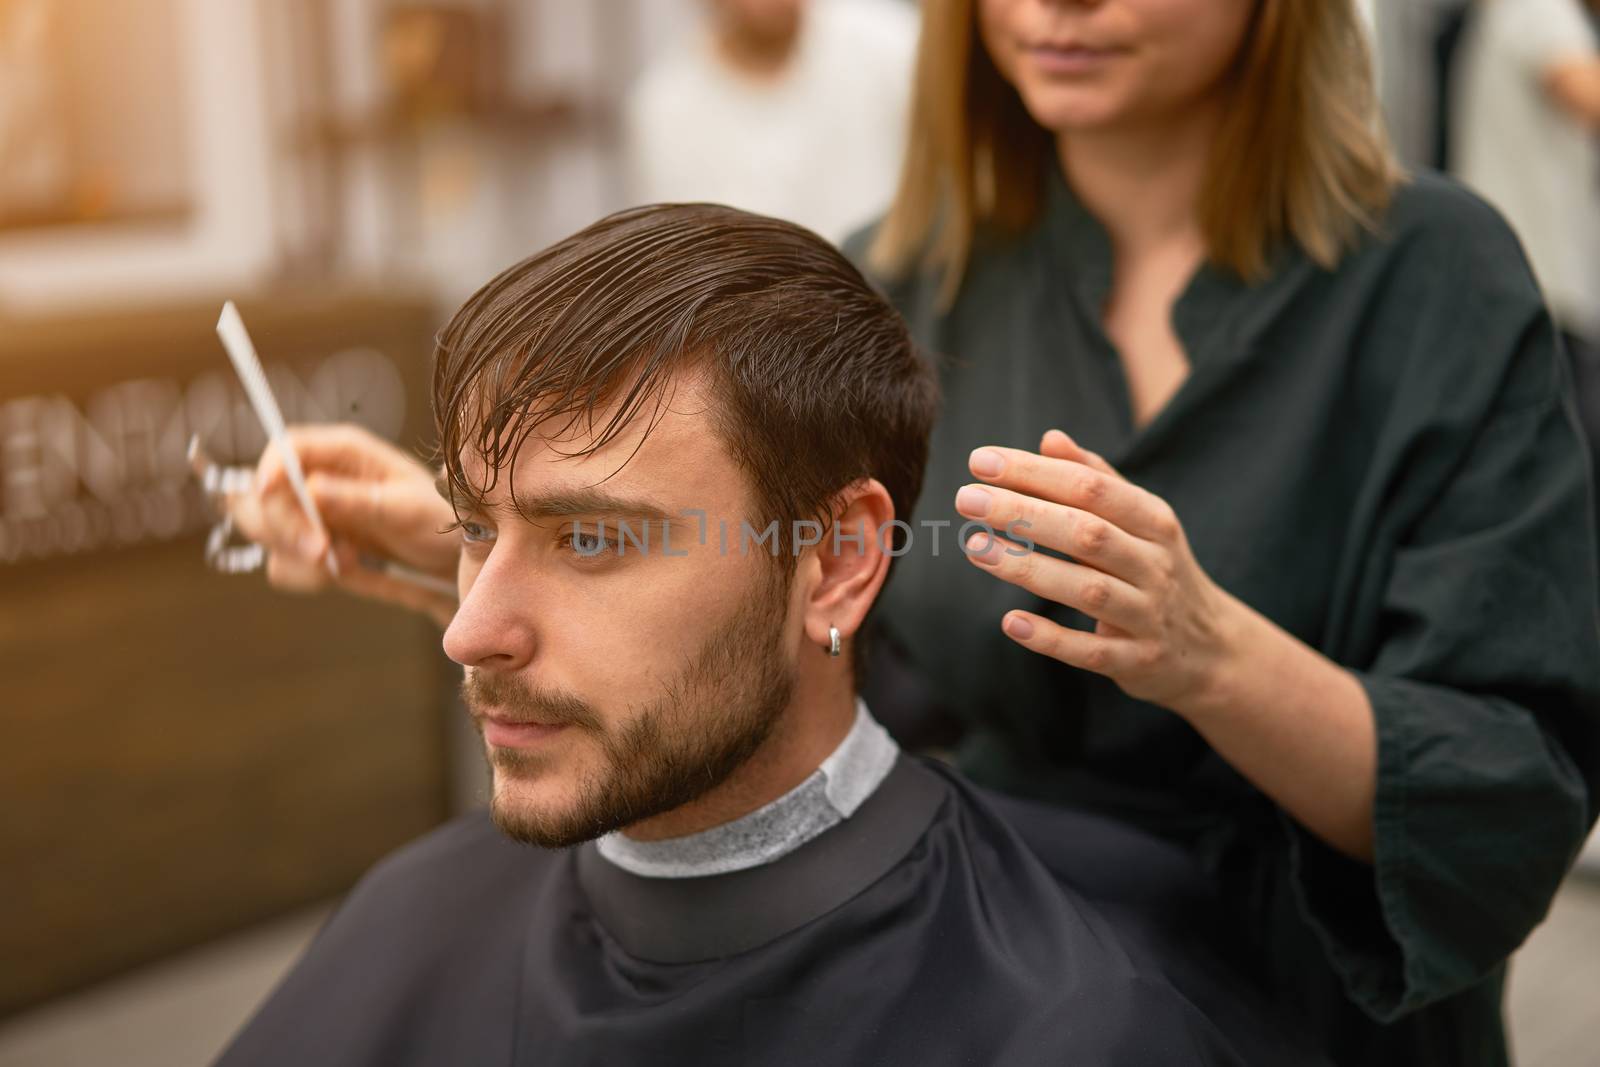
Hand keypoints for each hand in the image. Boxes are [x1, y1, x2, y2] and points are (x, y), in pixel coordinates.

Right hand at [212, 424, 460, 625]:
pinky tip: (344, 571)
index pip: (287, 446)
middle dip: (283, 524)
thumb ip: (358, 499)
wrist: (450, 561)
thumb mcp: (406, 508)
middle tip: (322, 550)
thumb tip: (311, 487)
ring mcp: (310, 517)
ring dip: (294, 553)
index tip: (267, 493)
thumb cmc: (438, 520)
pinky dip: (306, 575)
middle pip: (262, 492)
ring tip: (346, 559)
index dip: (270, 467)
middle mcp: (319, 479)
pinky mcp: (310, 550)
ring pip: (263, 531)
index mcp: (344, 453)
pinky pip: (282, 565)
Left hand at [954, 428, 1241, 716]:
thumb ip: (1097, 478)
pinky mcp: (1137, 660)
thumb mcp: (1141, 521)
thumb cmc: (1156, 570)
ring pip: (1087, 589)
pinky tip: (1010, 623)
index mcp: (1154, 521)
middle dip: (1023, 512)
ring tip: (975, 547)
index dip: (1035, 472)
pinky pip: (1090, 651)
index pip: (1090, 487)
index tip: (980, 462)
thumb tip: (1050, 438)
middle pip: (1087, 532)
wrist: (1212, 649)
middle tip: (966, 499)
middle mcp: (1155, 564)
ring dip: (1028, 567)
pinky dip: (1050, 639)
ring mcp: (1148, 615)